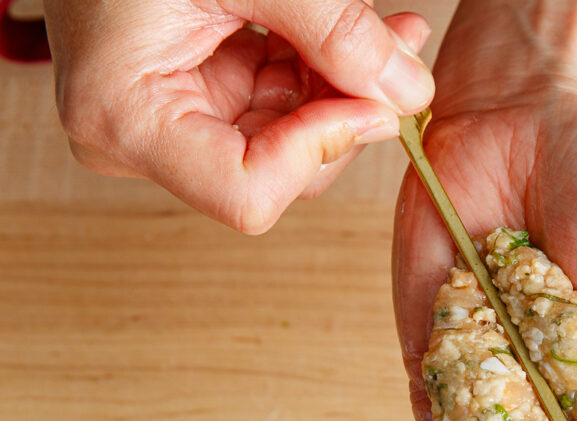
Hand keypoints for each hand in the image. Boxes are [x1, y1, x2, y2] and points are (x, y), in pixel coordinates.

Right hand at [43, 0, 434, 232]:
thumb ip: (331, 29)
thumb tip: (408, 90)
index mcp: (124, 118)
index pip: (248, 193)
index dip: (321, 150)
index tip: (374, 100)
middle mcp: (140, 140)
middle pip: (280, 172)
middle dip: (345, 111)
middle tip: (397, 49)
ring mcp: (169, 122)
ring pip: (290, 141)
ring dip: (344, 86)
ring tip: (386, 29)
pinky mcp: (195, 97)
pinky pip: (276, 105)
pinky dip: (319, 69)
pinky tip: (352, 28)